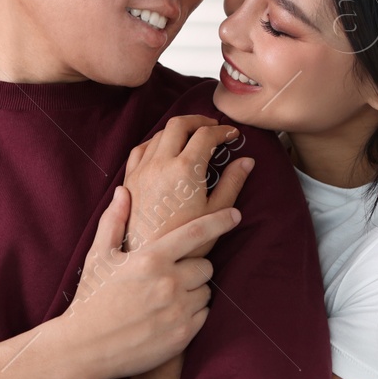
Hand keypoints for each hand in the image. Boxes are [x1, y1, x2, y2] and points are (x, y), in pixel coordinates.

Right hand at [58, 185, 240, 378]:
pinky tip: (169, 317)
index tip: (235, 215)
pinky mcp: (183, 335)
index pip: (196, 233)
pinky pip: (204, 315)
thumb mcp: (99, 256)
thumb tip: (124, 191)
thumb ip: (114, 221)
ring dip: (194, 292)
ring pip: (206, 291)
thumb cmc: (91, 298)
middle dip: (193, 269)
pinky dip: (193, 314)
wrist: (85, 348)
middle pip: (205, 266)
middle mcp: (169, 283)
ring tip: (166, 299)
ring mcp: (178, 310)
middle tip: (170, 277)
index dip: (220, 221)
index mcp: (151, 259)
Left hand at [123, 115, 253, 255]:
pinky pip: (140, 149)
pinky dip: (155, 142)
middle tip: (212, 128)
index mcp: (185, 169)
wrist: (149, 257)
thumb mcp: (215, 213)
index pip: (206, 135)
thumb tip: (246, 162)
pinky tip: (163, 149)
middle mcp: (161, 163)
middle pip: (179, 124)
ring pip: (159, 134)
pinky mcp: (130, 179)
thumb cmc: (185, 241)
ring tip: (191, 137)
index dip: (222, 131)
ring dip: (177, 130)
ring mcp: (142, 169)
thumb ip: (232, 183)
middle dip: (198, 121)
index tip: (232, 136)